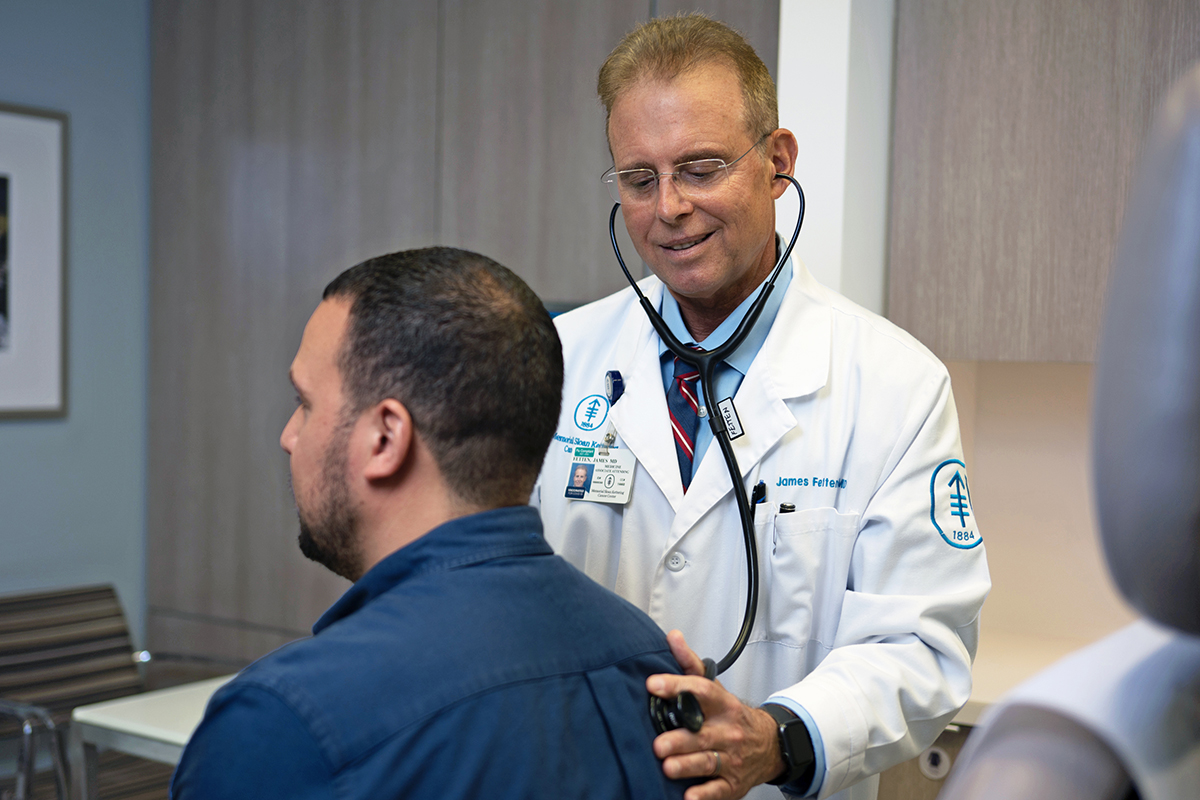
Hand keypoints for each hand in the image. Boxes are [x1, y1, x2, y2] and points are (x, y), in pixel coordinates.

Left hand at [648, 630, 784, 799]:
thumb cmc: (731, 716)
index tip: (653, 684)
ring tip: (668, 767)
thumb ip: (690, 663)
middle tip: (658, 743)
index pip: (700, 691)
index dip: (677, 686)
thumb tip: (672, 637)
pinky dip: (705, 795)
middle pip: (702, 734)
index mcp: (722, 705)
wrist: (770, 744)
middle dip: (680, 740)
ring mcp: (730, 759)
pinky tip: (690, 797)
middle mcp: (727, 732)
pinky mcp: (732, 783)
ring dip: (688, 765)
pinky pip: (718, 791)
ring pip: (708, 762)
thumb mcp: (715, 688)